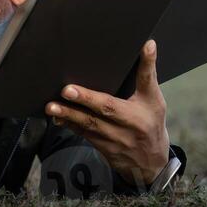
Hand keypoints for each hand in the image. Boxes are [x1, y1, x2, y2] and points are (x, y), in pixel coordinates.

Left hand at [45, 39, 170, 187]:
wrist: (151, 163)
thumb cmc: (152, 123)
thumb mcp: (155, 99)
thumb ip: (148, 73)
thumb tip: (148, 43)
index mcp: (141, 109)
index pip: (133, 91)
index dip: (126, 77)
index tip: (109, 71)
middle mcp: (129, 126)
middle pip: (105, 111)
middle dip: (85, 100)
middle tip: (65, 90)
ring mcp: (115, 140)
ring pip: (90, 125)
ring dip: (69, 115)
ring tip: (51, 106)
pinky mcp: (103, 148)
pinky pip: (84, 135)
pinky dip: (70, 125)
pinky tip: (56, 117)